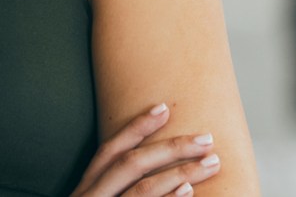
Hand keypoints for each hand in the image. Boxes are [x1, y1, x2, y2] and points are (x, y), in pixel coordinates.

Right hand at [69, 103, 220, 196]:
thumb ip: (112, 190)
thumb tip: (158, 178)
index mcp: (85, 191)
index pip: (109, 150)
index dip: (136, 127)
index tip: (164, 108)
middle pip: (130, 165)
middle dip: (170, 147)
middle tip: (206, 139)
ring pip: (142, 190)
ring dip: (180, 173)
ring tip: (210, 164)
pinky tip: (188, 193)